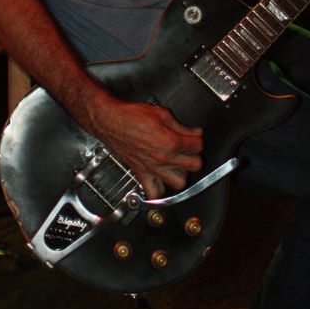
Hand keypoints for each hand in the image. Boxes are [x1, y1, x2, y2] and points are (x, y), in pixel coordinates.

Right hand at [86, 93, 203, 199]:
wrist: (111, 122)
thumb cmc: (131, 116)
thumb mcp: (162, 114)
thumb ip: (181, 126)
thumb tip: (194, 132)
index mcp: (171, 141)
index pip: (197, 145)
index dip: (198, 139)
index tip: (196, 137)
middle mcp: (163, 159)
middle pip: (194, 166)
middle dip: (195, 156)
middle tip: (189, 151)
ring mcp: (152, 169)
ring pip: (179, 184)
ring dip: (181, 174)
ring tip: (178, 166)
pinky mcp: (141, 175)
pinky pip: (153, 194)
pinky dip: (159, 192)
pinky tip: (161, 182)